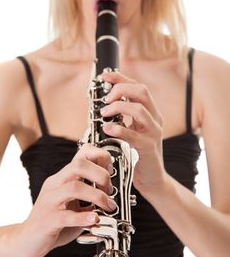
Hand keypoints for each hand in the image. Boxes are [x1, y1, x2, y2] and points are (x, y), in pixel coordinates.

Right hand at [18, 144, 115, 256]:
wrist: (28, 240)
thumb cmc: (54, 221)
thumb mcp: (74, 203)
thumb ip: (89, 195)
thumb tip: (111, 191)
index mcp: (63, 178)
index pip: (81, 154)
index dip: (100, 158)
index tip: (111, 171)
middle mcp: (55, 185)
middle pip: (78, 165)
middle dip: (101, 175)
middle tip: (109, 190)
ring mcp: (50, 201)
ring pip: (73, 187)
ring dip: (96, 196)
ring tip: (107, 206)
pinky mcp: (47, 220)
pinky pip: (66, 216)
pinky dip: (83, 217)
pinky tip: (94, 220)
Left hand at [101, 71, 165, 198]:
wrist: (153, 180)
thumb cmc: (138, 155)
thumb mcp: (131, 132)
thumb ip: (122, 118)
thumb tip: (102, 105)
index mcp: (150, 113)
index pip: (137, 87)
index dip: (121, 78)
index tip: (105, 76)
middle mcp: (154, 120)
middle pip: (142, 92)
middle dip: (121, 89)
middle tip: (105, 98)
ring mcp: (153, 133)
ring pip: (140, 110)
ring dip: (119, 107)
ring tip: (104, 113)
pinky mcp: (149, 148)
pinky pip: (134, 135)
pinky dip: (119, 129)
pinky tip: (107, 130)